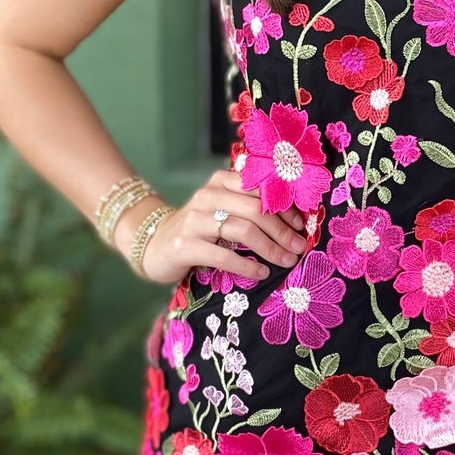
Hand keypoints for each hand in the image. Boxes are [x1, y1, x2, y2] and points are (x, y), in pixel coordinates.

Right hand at [119, 168, 307, 285]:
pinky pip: (224, 255)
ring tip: (287, 260)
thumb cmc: (197, 229)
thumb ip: (247, 206)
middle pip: (256, 209)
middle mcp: (207, 196)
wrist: (153, 244)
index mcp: (219, 182)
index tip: (301, 224)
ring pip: (243, 230)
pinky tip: (261, 273)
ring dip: (271, 248)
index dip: (285, 207)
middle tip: (299, 247)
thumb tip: (292, 219)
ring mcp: (194, 220)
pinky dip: (248, 265)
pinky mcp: (186, 245)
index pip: (259, 188)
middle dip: (283, 230)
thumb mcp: (220, 208)